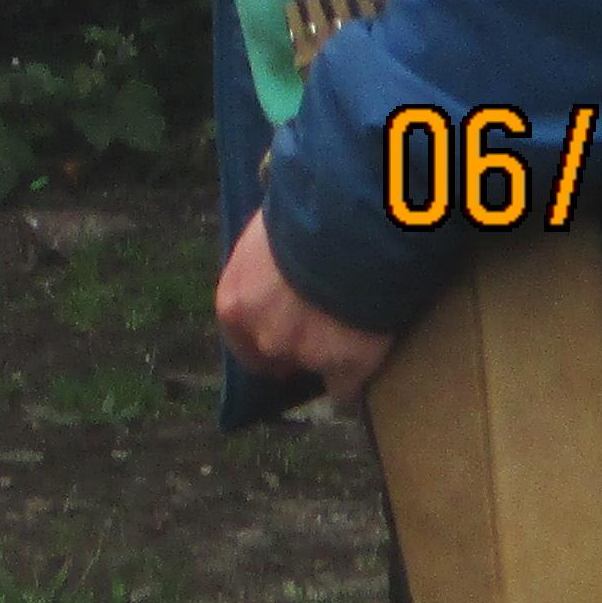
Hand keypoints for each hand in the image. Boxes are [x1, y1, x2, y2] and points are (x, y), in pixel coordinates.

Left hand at [214, 209, 392, 410]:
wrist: (344, 231)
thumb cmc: (297, 216)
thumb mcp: (264, 234)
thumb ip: (261, 264)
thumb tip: (271, 261)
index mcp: (234, 303)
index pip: (239, 339)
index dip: (259, 337)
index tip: (277, 333)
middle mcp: (264, 337)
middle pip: (276, 356)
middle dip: (293, 345)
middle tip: (319, 323)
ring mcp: (306, 356)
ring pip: (315, 366)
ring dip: (328, 353)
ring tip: (351, 324)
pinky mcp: (347, 367)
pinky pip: (348, 386)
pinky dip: (356, 375)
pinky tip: (367, 354)